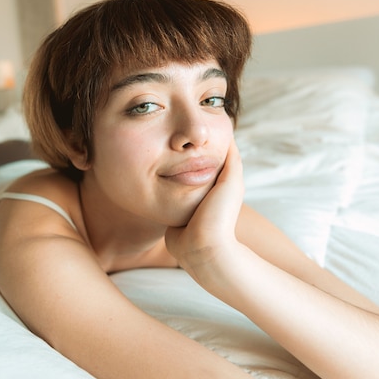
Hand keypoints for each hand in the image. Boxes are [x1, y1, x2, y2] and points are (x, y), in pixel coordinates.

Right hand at [165, 139, 244, 272]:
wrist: (200, 250)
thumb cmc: (219, 216)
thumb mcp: (231, 182)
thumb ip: (231, 160)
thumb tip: (228, 136)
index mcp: (217, 184)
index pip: (208, 156)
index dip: (199, 142)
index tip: (188, 128)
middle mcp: (201, 191)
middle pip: (188, 164)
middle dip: (179, 152)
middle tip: (165, 137)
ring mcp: (185, 201)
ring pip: (173, 176)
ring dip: (165, 166)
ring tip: (154, 150)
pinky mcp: (171, 210)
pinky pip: (162, 191)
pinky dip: (157, 182)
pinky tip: (147, 171)